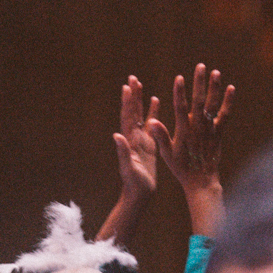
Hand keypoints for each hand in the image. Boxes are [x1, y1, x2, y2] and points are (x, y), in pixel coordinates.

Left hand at [112, 76, 161, 200]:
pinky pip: (150, 125)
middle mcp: (133, 138)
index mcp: (129, 141)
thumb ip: (122, 152)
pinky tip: (156, 101)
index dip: (128, 102)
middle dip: (132, 95)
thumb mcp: (128, 168)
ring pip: (140, 116)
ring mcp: (141, 141)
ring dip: (140, 100)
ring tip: (140, 84)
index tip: (127, 86)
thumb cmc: (134, 184)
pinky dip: (152, 112)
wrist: (139, 194)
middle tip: (132, 78)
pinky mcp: (149, 145)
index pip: (128, 118)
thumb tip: (116, 135)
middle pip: (132, 112)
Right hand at [152, 63, 233, 190]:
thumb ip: (161, 136)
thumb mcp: (167, 154)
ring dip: (214, 88)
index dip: (180, 92)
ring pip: (213, 105)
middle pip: (199, 101)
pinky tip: (231, 88)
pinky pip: (225, 114)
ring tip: (216, 72)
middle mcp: (198, 128)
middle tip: (201, 66)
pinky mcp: (219, 132)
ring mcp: (210, 129)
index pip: (181, 108)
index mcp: (184, 131)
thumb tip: (151, 121)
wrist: (202, 181)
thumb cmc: (182, 168)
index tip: (179, 78)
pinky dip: (228, 101)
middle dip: (199, 83)